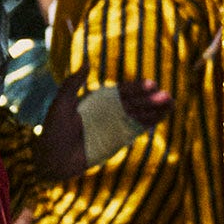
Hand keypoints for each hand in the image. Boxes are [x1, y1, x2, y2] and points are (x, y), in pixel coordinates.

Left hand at [37, 77, 167, 182]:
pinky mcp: (115, 141)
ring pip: (138, 116)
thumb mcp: (61, 104)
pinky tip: (160, 119)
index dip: (136, 88)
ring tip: (171, 105)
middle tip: (168, 96)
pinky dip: (147, 125)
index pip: (121, 91)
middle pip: (134, 103)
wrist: (51, 158)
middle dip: (151, 100)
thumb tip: (86, 64)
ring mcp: (113, 126)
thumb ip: (72, 84)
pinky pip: (134, 131)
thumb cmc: (53, 130)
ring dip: (154, 111)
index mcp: (97, 100)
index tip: (151, 84)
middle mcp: (108, 112)